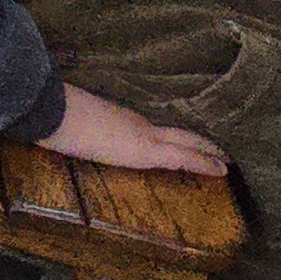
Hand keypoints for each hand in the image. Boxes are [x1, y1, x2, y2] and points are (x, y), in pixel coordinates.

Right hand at [37, 84, 228, 175]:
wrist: (54, 110)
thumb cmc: (54, 113)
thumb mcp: (71, 119)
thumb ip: (82, 122)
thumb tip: (74, 125)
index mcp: (120, 118)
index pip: (156, 127)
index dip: (175, 133)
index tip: (190, 137)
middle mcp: (137, 122)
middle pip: (178, 131)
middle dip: (200, 141)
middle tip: (223, 148)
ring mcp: (144, 134)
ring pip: (187, 141)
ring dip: (208, 150)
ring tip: (226, 158)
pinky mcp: (146, 150)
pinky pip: (184, 157)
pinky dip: (204, 162)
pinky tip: (222, 169)